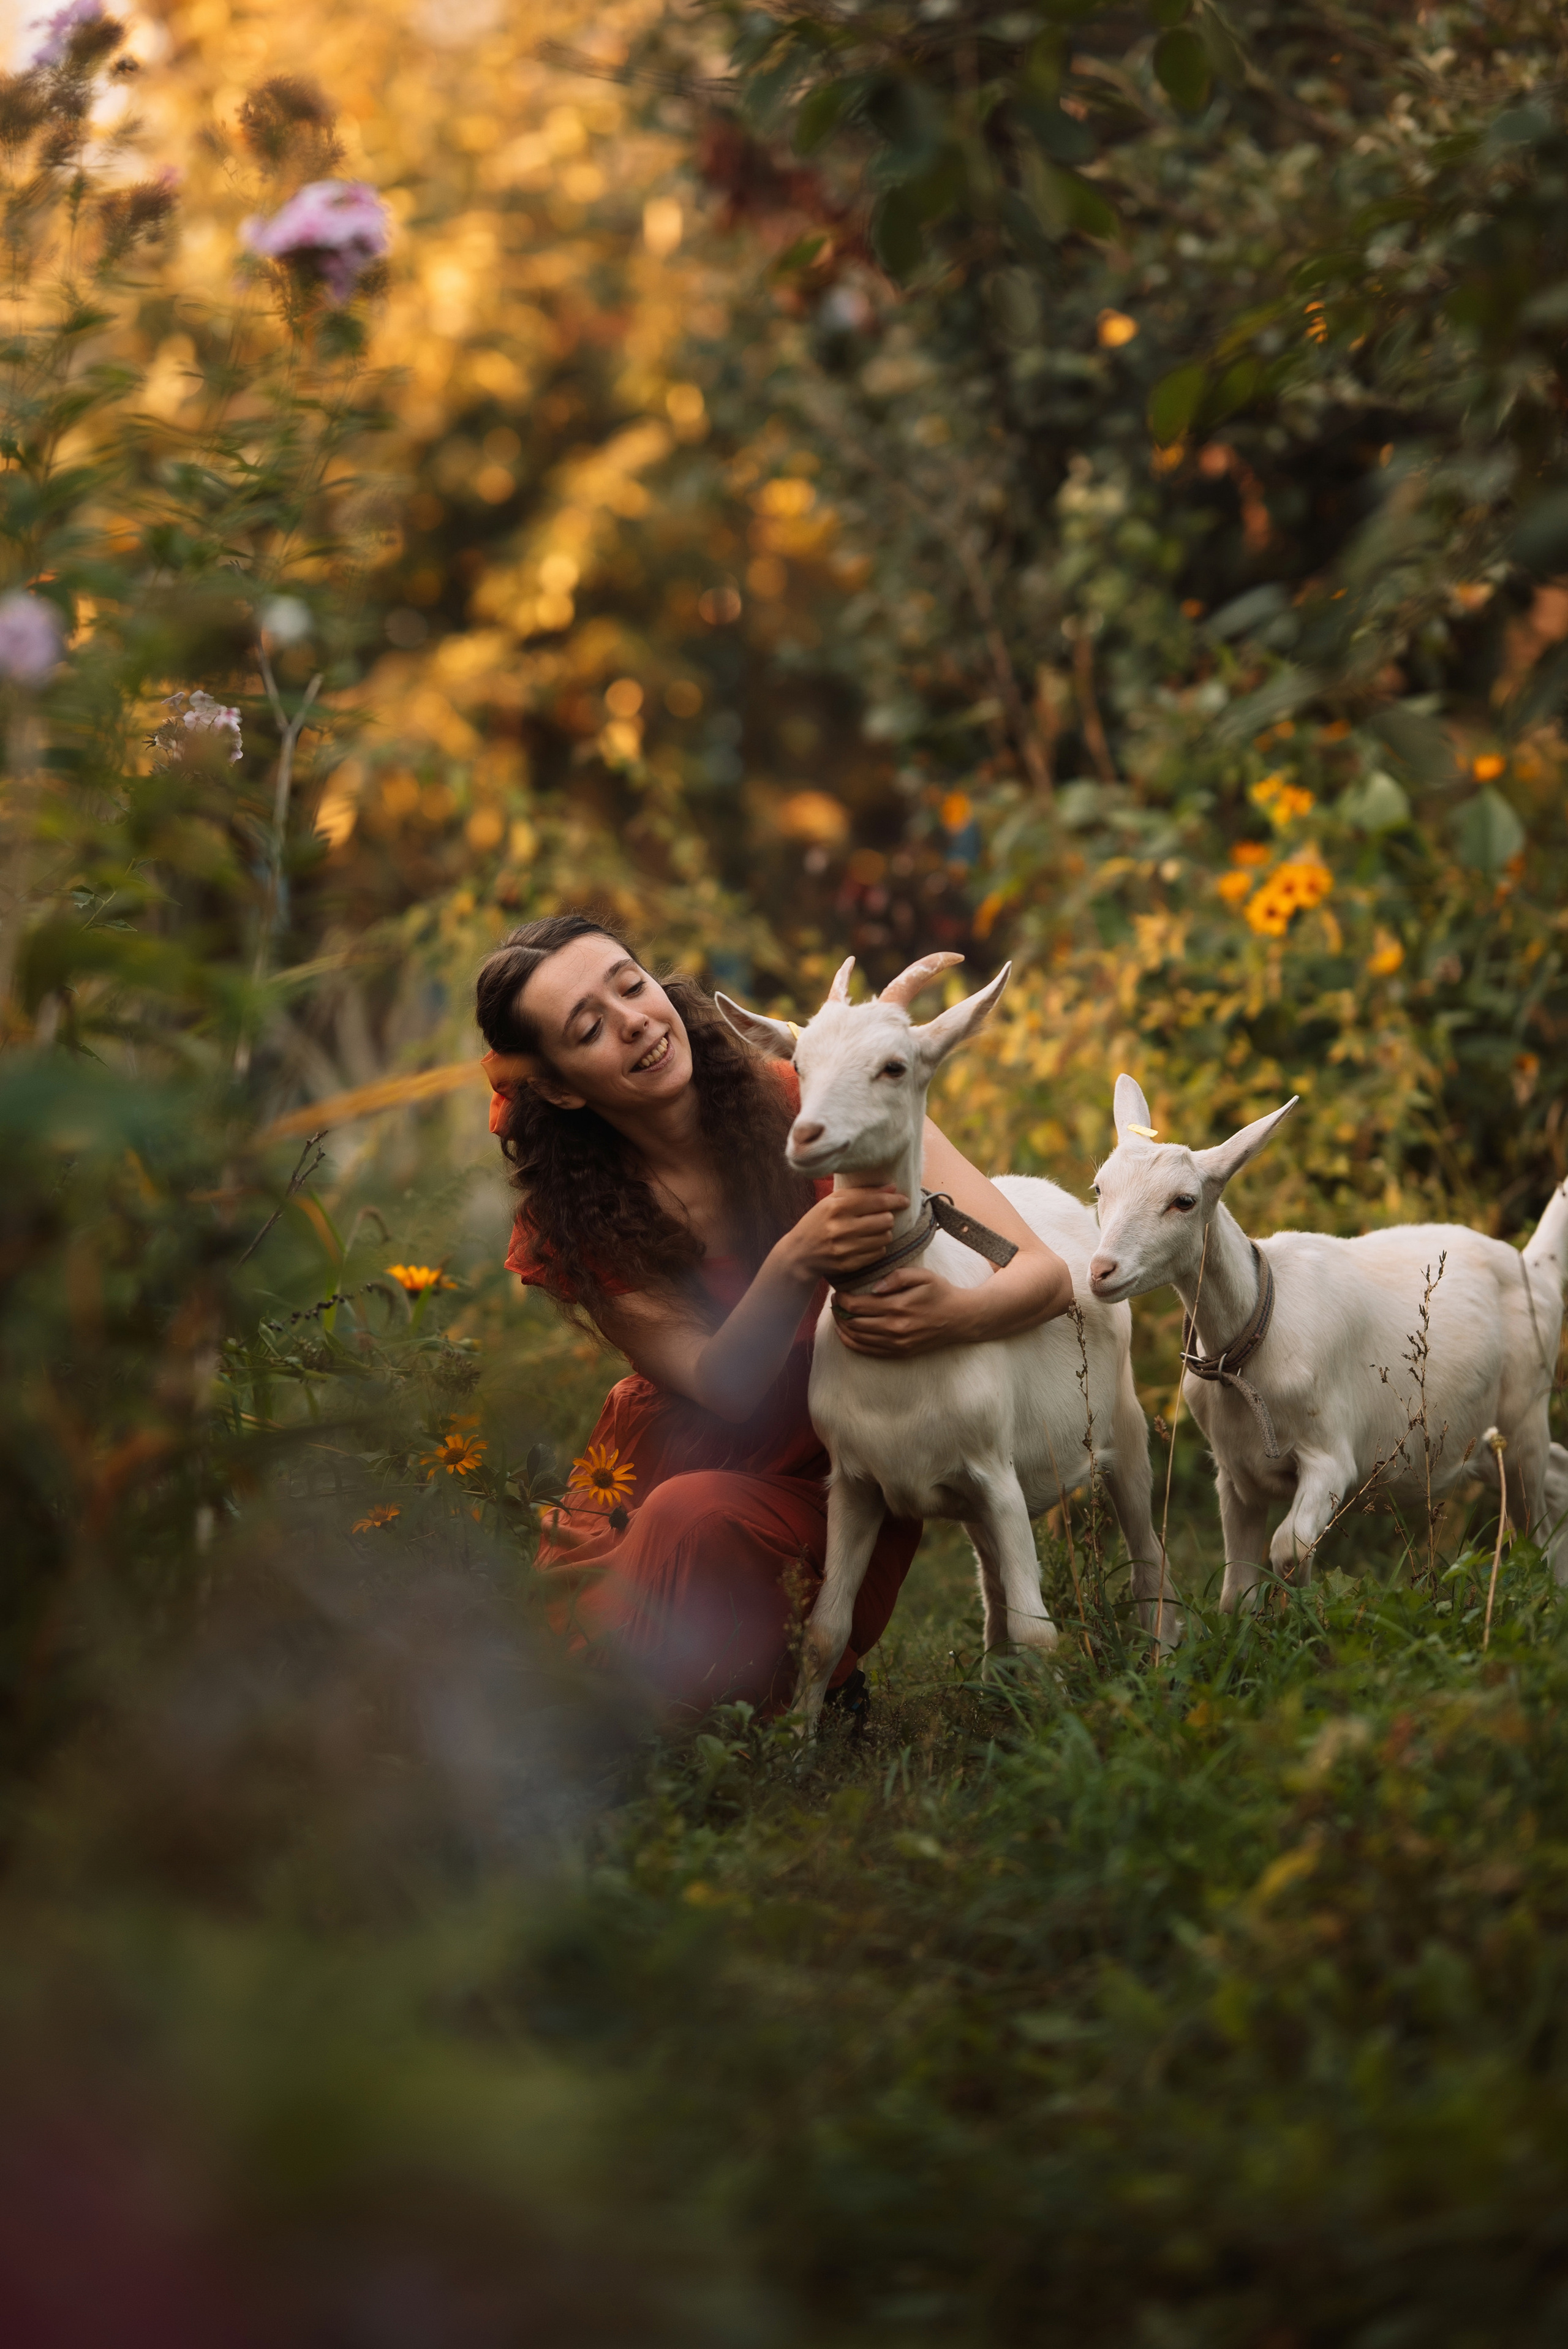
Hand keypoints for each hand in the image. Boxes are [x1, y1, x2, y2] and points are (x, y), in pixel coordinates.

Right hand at [788, 1186, 906, 1281]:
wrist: (800, 1253)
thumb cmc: (818, 1221)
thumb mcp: (833, 1201)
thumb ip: (862, 1192)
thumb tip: (893, 1188)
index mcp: (837, 1207)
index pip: (877, 1201)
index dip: (896, 1200)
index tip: (904, 1200)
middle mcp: (841, 1227)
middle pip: (885, 1219)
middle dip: (887, 1217)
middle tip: (881, 1216)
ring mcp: (845, 1248)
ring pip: (885, 1237)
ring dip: (884, 1232)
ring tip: (873, 1230)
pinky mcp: (849, 1264)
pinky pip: (878, 1253)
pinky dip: (877, 1247)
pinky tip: (867, 1243)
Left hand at [831, 1265, 971, 1356]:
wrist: (960, 1319)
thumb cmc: (940, 1293)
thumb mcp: (923, 1276)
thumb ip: (897, 1277)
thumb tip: (873, 1287)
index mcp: (897, 1307)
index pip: (856, 1306)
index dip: (841, 1299)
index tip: (838, 1292)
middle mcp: (894, 1328)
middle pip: (853, 1323)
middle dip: (838, 1312)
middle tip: (835, 1302)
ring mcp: (896, 1344)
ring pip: (857, 1339)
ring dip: (842, 1327)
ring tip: (839, 1316)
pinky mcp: (899, 1353)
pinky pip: (868, 1351)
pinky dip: (852, 1343)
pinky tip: (846, 1334)